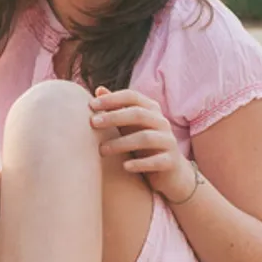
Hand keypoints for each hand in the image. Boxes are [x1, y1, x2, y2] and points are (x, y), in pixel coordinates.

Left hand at [88, 86, 194, 200]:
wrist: (170, 172)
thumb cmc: (143, 145)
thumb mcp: (130, 125)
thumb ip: (116, 108)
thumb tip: (98, 90)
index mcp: (151, 110)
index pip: (132, 97)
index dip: (112, 99)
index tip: (91, 105)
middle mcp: (161, 122)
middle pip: (138, 114)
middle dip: (114, 117)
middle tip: (93, 123)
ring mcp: (168, 141)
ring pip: (146, 138)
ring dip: (121, 143)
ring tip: (101, 150)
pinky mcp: (170, 161)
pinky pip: (156, 161)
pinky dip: (140, 164)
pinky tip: (124, 167)